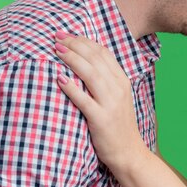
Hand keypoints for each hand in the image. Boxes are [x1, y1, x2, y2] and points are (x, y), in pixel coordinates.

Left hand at [54, 31, 146, 174]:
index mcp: (122, 81)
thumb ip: (105, 80)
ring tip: (56, 50)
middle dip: (75, 44)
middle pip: (95, 59)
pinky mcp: (100, 119)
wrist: (129, 152)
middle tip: (57, 37)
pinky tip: (59, 79)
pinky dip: (71, 88)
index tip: (67, 34)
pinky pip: (84, 100)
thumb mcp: (118, 97)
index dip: (84, 41)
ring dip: (72, 59)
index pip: (103, 53)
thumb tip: (85, 63)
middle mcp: (118, 88)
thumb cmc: (119, 125)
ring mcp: (110, 103)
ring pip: (90, 74)